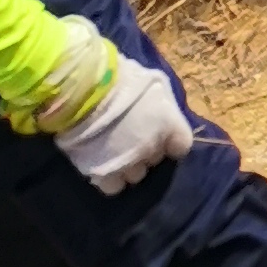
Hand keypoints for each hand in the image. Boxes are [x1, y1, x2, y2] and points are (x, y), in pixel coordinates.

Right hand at [36, 19, 194, 192]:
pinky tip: (101, 164)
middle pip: (155, 160)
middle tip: (131, 138)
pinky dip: (109, 179)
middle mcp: (152, 149)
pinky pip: (113, 187)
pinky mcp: (104, 176)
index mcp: (169, 125)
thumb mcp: (154, 83)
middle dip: (146, 151)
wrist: (85, 93)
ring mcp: (129, 165)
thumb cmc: (121, 79)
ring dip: (128, 166)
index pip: (181, 145)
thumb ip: (163, 104)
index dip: (171, 142)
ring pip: (135, 175)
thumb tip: (164, 112)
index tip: (162, 137)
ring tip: (114, 152)